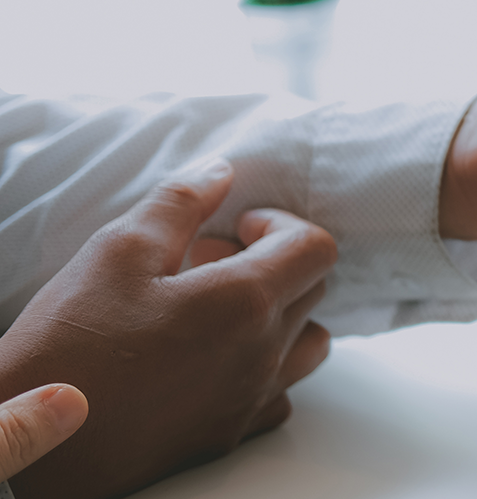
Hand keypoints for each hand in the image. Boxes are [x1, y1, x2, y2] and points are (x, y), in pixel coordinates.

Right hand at [0, 161, 336, 498]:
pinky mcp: (231, 433)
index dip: (282, 224)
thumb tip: (220, 173)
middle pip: (312, 289)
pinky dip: (264, 364)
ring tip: (216, 308)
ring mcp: (251, 399)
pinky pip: (280, 391)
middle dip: (273, 262)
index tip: (238, 226)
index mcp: (245, 303)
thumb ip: (180, 203)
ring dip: (279, 314)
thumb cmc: (68, 343)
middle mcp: (263, 355)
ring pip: (309, 343)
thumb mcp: (116, 250)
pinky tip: (210, 355)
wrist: (26, 435)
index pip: (315, 247)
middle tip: (208, 262)